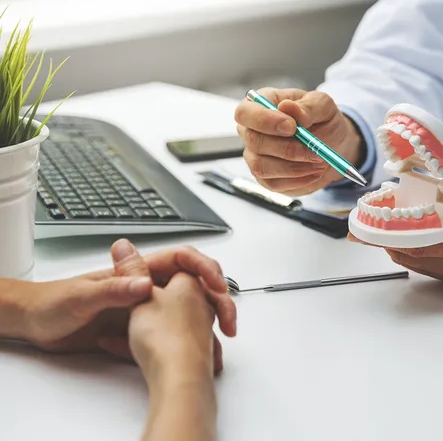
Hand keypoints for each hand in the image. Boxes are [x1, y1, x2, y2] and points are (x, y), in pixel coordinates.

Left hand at [23, 240, 235, 367]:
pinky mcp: (143, 328)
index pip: (184, 259)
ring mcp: (149, 307)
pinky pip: (176, 333)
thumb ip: (113, 288)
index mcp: (139, 270)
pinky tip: (199, 358)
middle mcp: (149, 286)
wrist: (38, 325)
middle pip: (196, 285)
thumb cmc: (56, 303)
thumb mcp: (83, 296)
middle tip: (229, 320)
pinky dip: (192, 343)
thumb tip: (144, 282)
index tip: (217, 285)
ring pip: (192, 310)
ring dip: (210, 324)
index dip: (205, 268)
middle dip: (218, 299)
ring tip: (220, 345)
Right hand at [235, 88, 365, 195]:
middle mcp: (252, 130)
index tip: (292, 127)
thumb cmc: (323, 120)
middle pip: (254, 142)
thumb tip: (287, 107)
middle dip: (287, 149)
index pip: (245, 112)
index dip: (265, 120)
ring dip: (294, 167)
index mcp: (261, 105)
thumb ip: (308, 106)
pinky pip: (273, 183)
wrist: (333, 145)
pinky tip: (314, 171)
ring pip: (261, 166)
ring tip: (319, 161)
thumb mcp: (323, 106)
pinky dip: (298, 180)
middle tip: (315, 150)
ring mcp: (255, 156)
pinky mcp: (265, 177)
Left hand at [350, 182, 442, 284]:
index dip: (388, 232)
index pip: (417, 240)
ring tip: (374, 229)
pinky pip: (427, 266)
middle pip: (410, 253)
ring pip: (416, 261)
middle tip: (360, 225)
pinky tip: (401, 238)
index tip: (365, 223)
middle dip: (383, 239)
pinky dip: (409, 252)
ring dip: (393, 246)